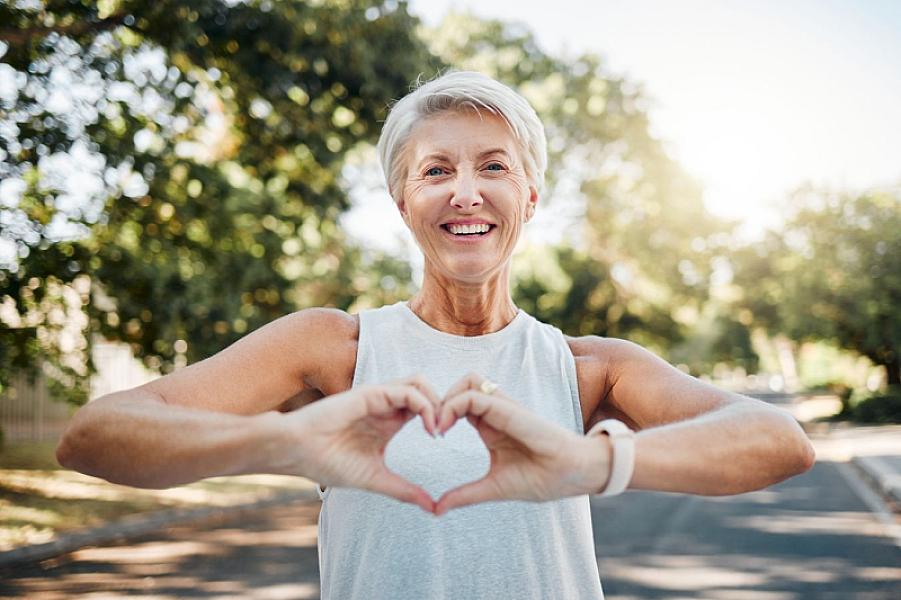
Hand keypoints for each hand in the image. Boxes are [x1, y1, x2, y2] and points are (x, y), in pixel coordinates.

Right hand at [287, 375, 440, 512]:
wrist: (297, 452)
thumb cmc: (328, 463)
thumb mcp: (375, 479)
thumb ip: (404, 490)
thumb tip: (432, 508)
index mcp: (389, 422)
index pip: (425, 408)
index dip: (441, 419)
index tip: (444, 442)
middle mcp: (386, 406)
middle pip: (427, 390)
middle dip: (444, 406)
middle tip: (446, 432)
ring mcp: (379, 397)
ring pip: (420, 383)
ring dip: (436, 402)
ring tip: (437, 429)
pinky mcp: (371, 394)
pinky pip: (407, 390)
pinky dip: (424, 405)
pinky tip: (427, 427)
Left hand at [433, 373, 611, 516]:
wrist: (573, 475)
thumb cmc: (541, 479)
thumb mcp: (493, 487)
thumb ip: (465, 495)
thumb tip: (436, 509)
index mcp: (490, 426)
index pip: (459, 404)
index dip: (441, 414)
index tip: (431, 436)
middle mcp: (495, 412)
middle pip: (461, 386)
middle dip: (439, 401)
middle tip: (430, 428)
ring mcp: (503, 407)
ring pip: (467, 381)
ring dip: (447, 397)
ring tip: (438, 426)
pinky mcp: (508, 409)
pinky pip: (475, 395)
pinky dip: (454, 405)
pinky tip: (445, 427)